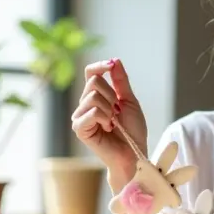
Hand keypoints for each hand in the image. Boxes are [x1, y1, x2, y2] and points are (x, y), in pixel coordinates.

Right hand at [71, 58, 146, 182]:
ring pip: (93, 96)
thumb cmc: (132, 130)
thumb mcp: (129, 101)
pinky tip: (107, 128)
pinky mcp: (79, 128)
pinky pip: (92, 111)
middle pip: (94, 81)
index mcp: (96, 96)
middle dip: (112, 95)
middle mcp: (85, 104)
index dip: (99, 66)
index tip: (110, 65)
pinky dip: (104, 118)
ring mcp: (80, 116)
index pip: (90, 73)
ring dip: (110, 109)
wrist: (133, 152)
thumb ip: (121, 81)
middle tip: (117, 112)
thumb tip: (114, 60)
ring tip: (113, 122)